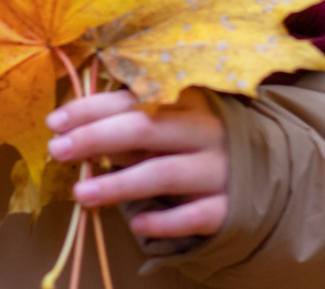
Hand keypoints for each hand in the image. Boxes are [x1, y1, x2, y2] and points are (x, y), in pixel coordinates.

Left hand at [45, 87, 228, 241]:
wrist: (269, 172)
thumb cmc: (200, 143)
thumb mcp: (170, 124)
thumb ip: (131, 124)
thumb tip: (76, 130)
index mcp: (186, 101)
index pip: (131, 98)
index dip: (90, 109)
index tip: (55, 121)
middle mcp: (204, 130)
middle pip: (143, 129)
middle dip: (95, 138)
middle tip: (57, 150)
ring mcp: (219, 168)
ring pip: (163, 173)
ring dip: (118, 184)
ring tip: (80, 194)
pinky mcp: (229, 207)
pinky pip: (194, 215)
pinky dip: (165, 221)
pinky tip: (136, 225)